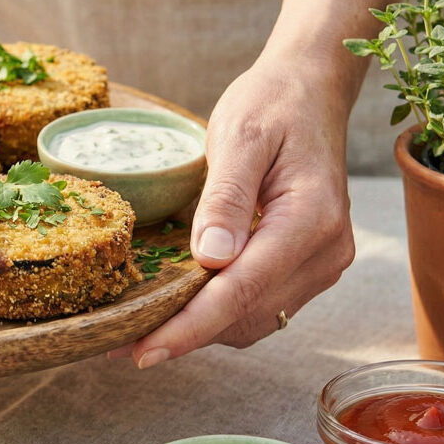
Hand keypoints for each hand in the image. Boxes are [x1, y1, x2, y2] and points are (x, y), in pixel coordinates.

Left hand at [120, 56, 356, 366]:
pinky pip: (260, 305)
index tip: (141, 351)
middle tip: (117, 342)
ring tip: (137, 330)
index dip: (188, 328)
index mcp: (311, 220)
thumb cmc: (272, 105)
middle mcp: (325, 253)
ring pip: (252, 321)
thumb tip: (210, 259)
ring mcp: (321, 264)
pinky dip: (217, 313)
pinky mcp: (308, 266)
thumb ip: (225, 196)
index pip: (241, 291)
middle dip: (183, 335)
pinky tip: (176, 307)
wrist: (310, 92)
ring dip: (198, 330)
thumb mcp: (240, 136)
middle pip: (245, 316)